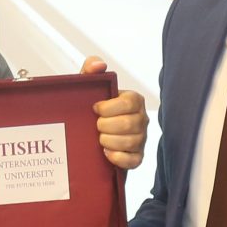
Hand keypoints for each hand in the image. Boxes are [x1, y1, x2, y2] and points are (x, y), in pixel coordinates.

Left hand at [83, 56, 149, 171]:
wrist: (85, 136)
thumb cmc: (90, 109)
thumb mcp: (88, 87)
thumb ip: (90, 69)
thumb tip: (99, 65)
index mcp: (133, 100)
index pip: (128, 103)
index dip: (109, 108)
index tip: (94, 109)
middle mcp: (141, 118)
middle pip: (128, 124)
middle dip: (106, 126)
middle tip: (95, 126)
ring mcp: (141, 138)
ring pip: (130, 142)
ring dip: (108, 141)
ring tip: (99, 139)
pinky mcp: (137, 157)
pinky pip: (133, 160)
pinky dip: (117, 157)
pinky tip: (106, 153)